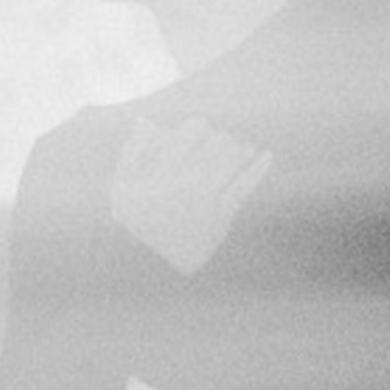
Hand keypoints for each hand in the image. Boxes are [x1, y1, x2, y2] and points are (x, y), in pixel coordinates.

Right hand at [107, 103, 271, 274]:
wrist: (150, 267)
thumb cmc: (134, 221)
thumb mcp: (122, 186)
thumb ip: (133, 151)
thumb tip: (145, 122)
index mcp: (162, 167)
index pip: (196, 128)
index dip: (198, 128)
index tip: (198, 134)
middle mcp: (186, 181)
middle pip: (219, 141)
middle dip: (218, 140)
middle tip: (218, 145)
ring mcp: (207, 199)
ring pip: (234, 159)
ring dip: (239, 150)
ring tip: (241, 150)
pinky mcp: (221, 216)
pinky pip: (245, 185)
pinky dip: (258, 168)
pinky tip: (267, 156)